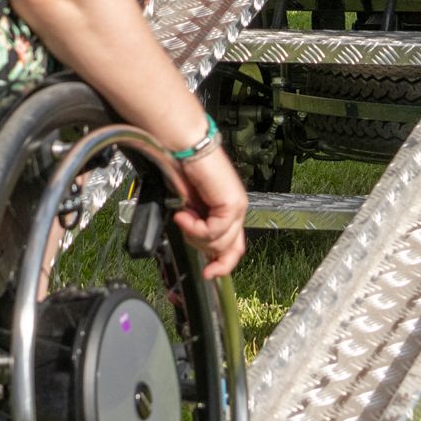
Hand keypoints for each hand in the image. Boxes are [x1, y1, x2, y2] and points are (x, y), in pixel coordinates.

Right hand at [170, 147, 247, 278]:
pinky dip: (195, 227)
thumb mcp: (190, 207)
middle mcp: (237, 209)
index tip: (208, 274)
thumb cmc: (183, 169)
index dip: (222, 265)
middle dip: (201, 245)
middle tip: (184, 226)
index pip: (234, 247)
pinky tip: (184, 213)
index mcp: (228, 210)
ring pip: (219, 242)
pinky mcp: (231, 203)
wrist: (184, 147)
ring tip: (183, 214)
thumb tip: (199, 246)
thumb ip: (198, 227)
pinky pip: (214, 231)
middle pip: (226, 248)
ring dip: (195, 234)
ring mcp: (236, 206)